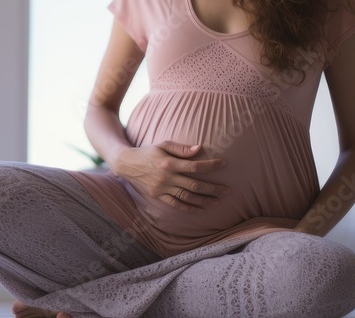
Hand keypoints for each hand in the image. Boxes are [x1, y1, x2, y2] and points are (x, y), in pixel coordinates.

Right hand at [112, 141, 229, 212]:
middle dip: (213, 188)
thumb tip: (199, 149)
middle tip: (228, 190)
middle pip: (194, 184)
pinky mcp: (158, 196)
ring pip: (187, 196)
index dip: (210, 165)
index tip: (224, 164)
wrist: (127, 164)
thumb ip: (181, 148)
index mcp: (169, 163)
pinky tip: (200, 209)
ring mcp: (162, 188)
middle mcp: (167, 177)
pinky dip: (189, 208)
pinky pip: (176, 204)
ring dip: (203, 200)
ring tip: (217, 201)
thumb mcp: (163, 145)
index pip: (194, 166)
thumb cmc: (147, 152)